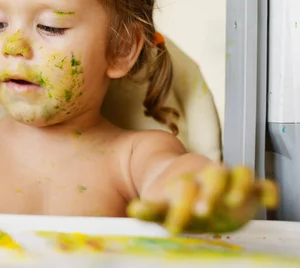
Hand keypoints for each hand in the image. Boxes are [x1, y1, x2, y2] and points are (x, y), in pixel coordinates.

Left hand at [126, 164, 278, 234]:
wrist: (194, 183)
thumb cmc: (178, 199)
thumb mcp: (163, 206)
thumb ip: (151, 210)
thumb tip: (132, 210)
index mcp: (188, 184)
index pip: (185, 190)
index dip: (180, 207)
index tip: (173, 226)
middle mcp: (210, 179)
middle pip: (213, 177)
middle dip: (209, 193)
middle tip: (201, 210)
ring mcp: (231, 183)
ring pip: (238, 174)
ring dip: (238, 185)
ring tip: (232, 201)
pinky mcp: (249, 191)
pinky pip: (262, 185)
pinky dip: (267, 189)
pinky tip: (268, 201)